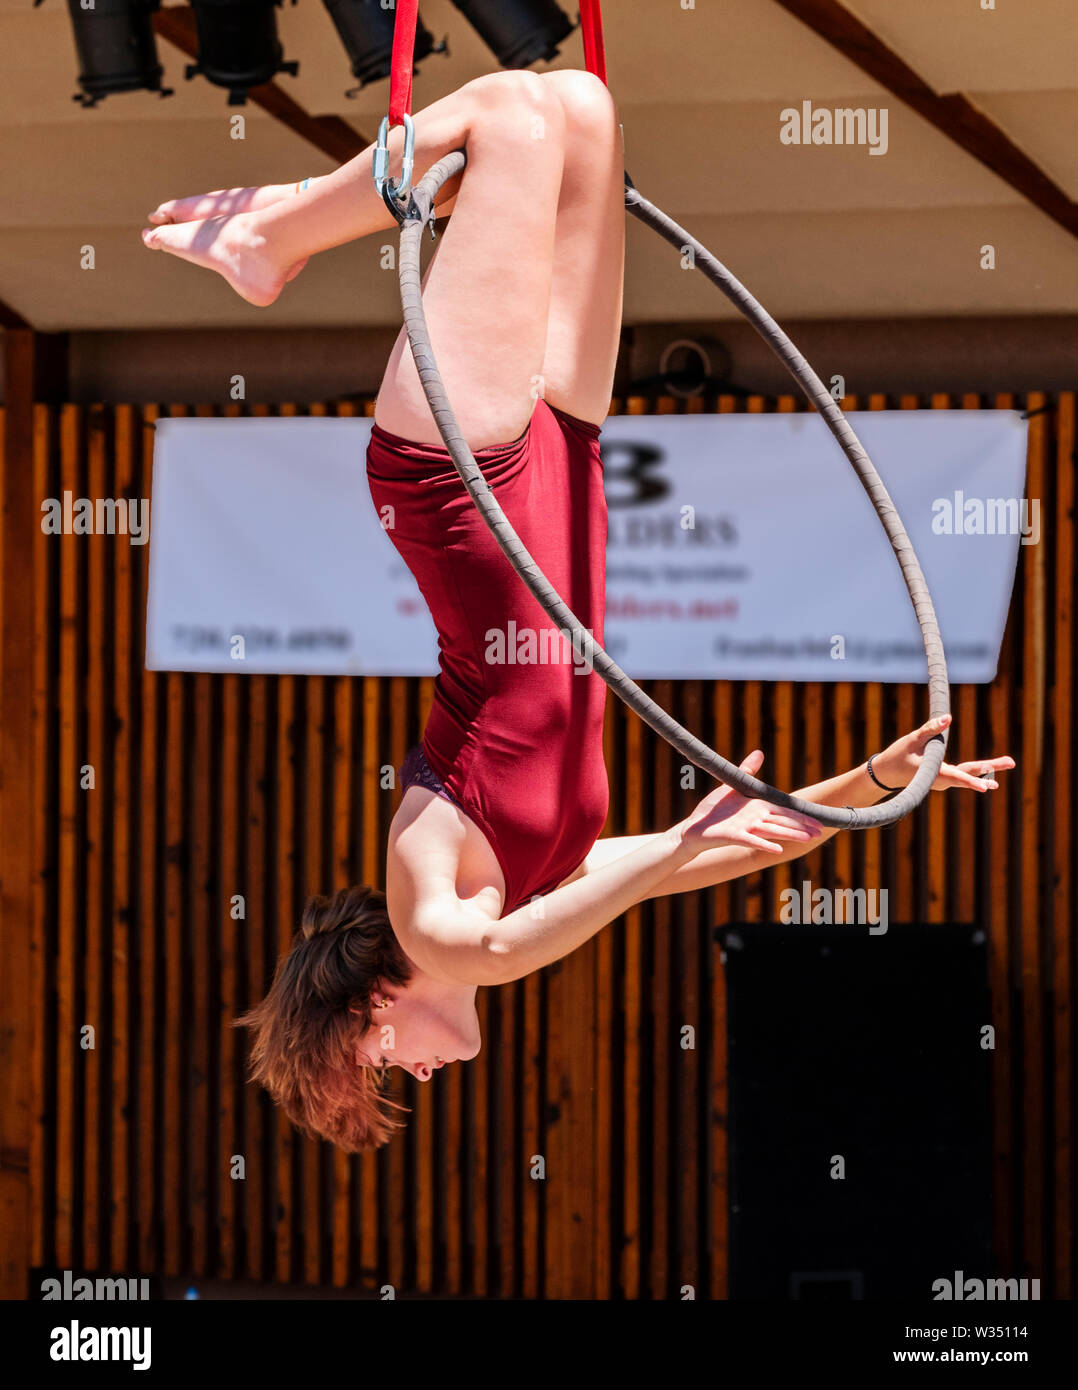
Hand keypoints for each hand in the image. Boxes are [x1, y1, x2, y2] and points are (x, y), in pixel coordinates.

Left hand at [677, 750, 822, 855]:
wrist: (694, 827)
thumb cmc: (714, 810)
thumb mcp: (733, 785)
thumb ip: (747, 771)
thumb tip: (760, 752)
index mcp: (758, 809)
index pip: (784, 811)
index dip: (801, 815)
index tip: (818, 819)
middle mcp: (756, 820)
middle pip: (783, 822)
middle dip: (802, 826)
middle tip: (821, 831)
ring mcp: (746, 829)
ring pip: (773, 831)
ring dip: (791, 834)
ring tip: (808, 839)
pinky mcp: (734, 836)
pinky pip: (751, 840)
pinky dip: (765, 844)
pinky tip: (778, 849)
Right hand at [871, 714, 1015, 792]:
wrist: (885, 774)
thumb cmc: (897, 757)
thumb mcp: (911, 740)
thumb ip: (930, 730)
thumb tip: (949, 718)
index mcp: (934, 774)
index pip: (956, 777)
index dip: (971, 781)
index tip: (986, 787)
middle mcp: (942, 780)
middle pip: (970, 773)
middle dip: (991, 768)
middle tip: (1012, 762)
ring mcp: (944, 779)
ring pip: (968, 773)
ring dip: (988, 769)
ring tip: (1008, 762)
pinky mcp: (943, 776)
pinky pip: (963, 773)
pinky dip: (977, 771)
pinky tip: (990, 772)